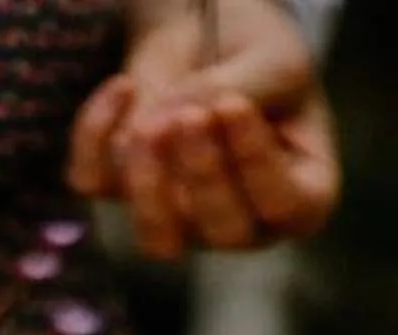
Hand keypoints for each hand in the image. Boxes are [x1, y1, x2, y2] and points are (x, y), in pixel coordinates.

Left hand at [68, 0, 339, 260]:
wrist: (210, 35)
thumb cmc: (260, 56)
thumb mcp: (273, 60)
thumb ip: (241, 91)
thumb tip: (175, 118)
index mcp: (301, 196)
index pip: (284, 207)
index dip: (254, 163)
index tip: (234, 106)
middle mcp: (244, 221)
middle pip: (223, 232)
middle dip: (204, 173)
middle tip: (192, 115)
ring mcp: (183, 217)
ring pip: (158, 235)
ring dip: (148, 181)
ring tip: (152, 121)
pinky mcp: (125, 188)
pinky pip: (96, 182)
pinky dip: (96, 134)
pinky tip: (123, 86)